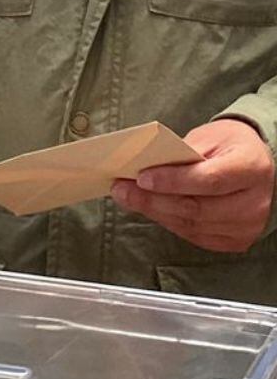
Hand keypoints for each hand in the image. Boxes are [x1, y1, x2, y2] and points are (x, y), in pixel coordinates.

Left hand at [112, 118, 275, 251]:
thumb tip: (140, 167)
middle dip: (153, 200)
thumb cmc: (228, 146)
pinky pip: (196, 235)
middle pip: (197, 207)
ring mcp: (247, 226)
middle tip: (122, 189)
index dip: (173, 181)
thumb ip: (179, 153)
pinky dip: (169, 222)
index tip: (141, 177)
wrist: (257, 165)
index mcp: (251, 169)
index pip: (209, 179)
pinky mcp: (236, 240)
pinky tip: (150, 209)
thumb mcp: (208, 138)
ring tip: (128, 198)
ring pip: (193, 225)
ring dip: (155, 212)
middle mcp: (254, 202)